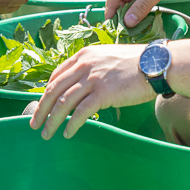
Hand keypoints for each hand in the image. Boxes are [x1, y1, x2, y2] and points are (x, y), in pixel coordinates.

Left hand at [30, 44, 154, 138]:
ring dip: (52, 120)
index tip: (41, 104)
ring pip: (63, 102)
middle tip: (34, 123)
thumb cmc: (134, 62)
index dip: (45, 92)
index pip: (56, 75)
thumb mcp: (106, 57)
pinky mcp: (103, 93)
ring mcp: (92, 78)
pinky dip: (71, 124)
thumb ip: (90, 67)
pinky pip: (81, 112)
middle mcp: (84, 65)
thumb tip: (80, 85)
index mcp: (83, 55)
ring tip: (47, 133)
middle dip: (41, 108)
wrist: (154, 63)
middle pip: (54, 89)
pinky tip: (67, 133)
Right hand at [104, 0, 189, 26]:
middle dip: (120, 12)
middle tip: (120, 29)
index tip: (110, 22)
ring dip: (130, 13)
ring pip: (130, 2)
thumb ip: (142, 6)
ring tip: (129, 28)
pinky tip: (139, 22)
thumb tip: (127, 22)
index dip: (111, 7)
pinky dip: (139, 12)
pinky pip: (140, 3)